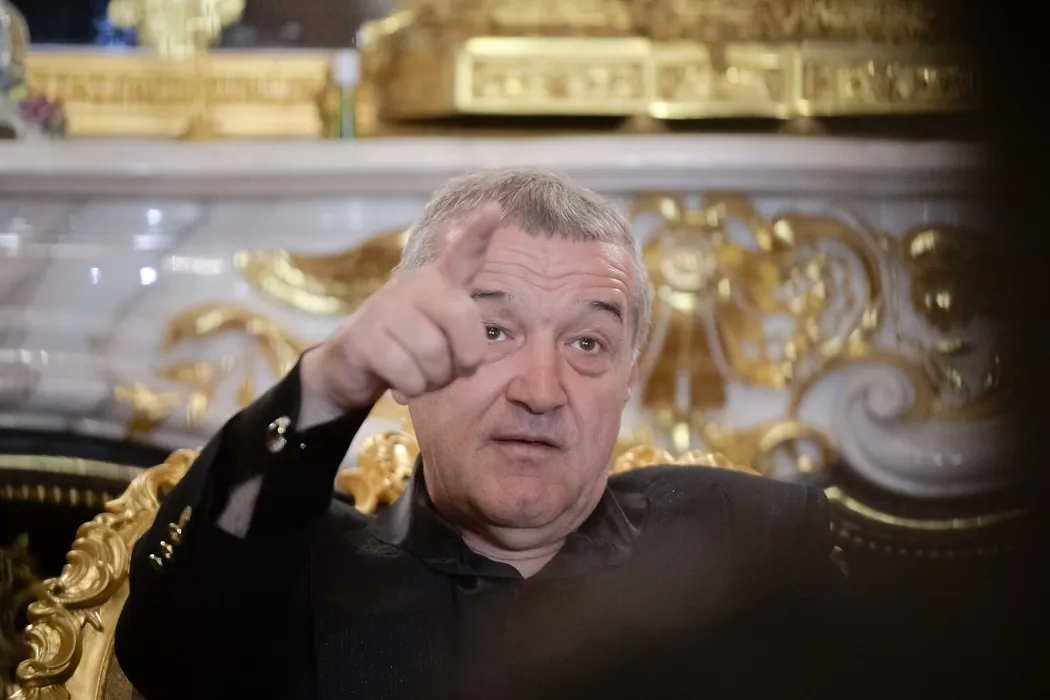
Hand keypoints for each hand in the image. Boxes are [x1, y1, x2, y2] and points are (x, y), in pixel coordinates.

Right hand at [299, 203, 500, 426]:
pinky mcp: (362, 335)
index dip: (479, 233)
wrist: (352, 365)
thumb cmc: (411, 350)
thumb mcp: (442, 336)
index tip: (494, 209)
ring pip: (433, 354)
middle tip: (454, 370)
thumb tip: (470, 359)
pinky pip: (406, 372)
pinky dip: (410, 388)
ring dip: (433, 380)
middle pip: (461, 317)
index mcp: (440, 283)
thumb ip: (464, 338)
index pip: (463, 254)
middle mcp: (414, 286)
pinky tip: (400, 385)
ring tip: (421, 377)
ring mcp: (385, 307)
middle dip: (465, 357)